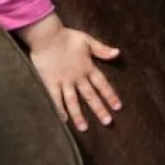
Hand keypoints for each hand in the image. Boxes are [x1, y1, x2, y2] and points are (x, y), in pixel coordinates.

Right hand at [16, 13, 122, 131]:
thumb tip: (118, 53)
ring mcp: (64, 81)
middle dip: (99, 109)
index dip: (110, 95)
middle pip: (90, 96)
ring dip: (79, 115)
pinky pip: (55, 99)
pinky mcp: (50, 82)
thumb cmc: (67, 37)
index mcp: (87, 67)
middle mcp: (77, 77)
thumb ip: (102, 50)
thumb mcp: (87, 41)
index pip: (102, 84)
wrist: (47, 36)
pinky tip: (63, 121)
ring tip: (84, 128)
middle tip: (107, 122)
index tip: (118, 107)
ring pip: (73, 101)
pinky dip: (59, 110)